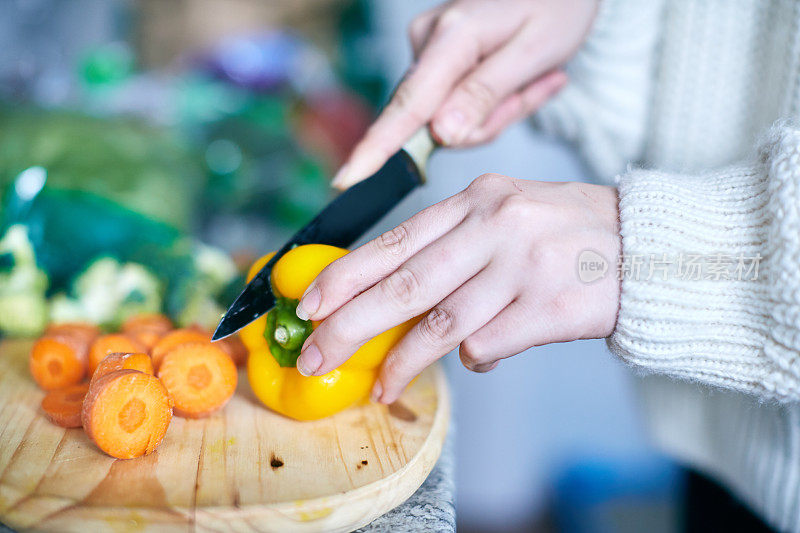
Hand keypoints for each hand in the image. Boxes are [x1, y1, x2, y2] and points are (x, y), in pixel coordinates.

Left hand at [294, 174, 620, 403]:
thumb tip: (403, 308)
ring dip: (401, 361)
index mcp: (476, 200)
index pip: (395, 242)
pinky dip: (472, 358)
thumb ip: (453, 251)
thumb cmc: (568, 233)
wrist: (649, 245)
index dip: (345, 276)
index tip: (309, 304)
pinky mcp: (550, 307)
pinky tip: (472, 360)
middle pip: (404, 284)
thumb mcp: (507, 217)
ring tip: (378, 386)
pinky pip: (488, 344)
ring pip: (440, 322)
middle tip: (315, 355)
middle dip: (350, 325)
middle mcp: (495, 226)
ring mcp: (523, 266)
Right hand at [332, 0, 597, 188]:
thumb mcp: (535, 51)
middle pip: (437, 121)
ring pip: (450, 118)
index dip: (377, 147)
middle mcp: (428, 40)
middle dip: (487, 122)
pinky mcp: (436, 59)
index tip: (348, 179)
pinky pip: (456, 105)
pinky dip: (491, 102)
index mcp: (452, 36)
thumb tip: (442, 135)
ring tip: (533, 78)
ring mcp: (429, 49)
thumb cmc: (557, 7)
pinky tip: (520, 78)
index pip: (408, 105)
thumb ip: (485, 95)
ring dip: (495, 112)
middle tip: (535, 88)